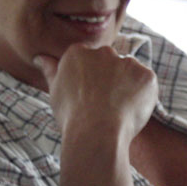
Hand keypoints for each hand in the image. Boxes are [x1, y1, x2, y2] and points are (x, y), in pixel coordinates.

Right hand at [34, 44, 156, 147]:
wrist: (96, 133)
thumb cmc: (72, 115)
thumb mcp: (55, 90)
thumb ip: (51, 69)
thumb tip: (40, 57)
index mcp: (78, 52)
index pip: (89, 61)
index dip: (91, 81)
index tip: (89, 98)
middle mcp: (103, 51)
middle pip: (110, 63)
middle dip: (110, 80)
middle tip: (104, 105)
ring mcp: (126, 62)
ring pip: (130, 72)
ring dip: (127, 86)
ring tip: (117, 110)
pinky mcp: (145, 75)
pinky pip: (146, 83)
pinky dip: (142, 96)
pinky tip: (130, 110)